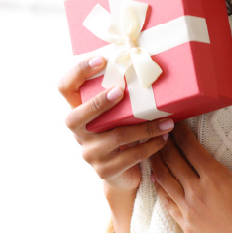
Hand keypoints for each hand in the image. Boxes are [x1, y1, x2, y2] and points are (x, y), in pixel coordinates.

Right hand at [59, 56, 174, 193]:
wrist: (123, 174)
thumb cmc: (121, 131)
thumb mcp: (116, 112)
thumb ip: (119, 93)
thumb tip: (144, 58)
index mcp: (77, 110)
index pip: (64, 87)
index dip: (78, 71)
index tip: (102, 60)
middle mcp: (78, 132)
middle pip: (76, 116)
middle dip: (98, 103)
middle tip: (120, 92)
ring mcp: (89, 153)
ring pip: (115, 137)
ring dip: (145, 127)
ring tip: (167, 121)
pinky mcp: (105, 170)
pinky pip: (130, 156)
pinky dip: (151, 145)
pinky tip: (164, 137)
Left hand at [151, 117, 231, 232]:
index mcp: (216, 177)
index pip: (191, 148)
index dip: (180, 132)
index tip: (175, 122)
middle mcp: (197, 192)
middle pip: (173, 160)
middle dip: (165, 143)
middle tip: (159, 131)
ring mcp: (189, 210)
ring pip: (164, 180)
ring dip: (157, 162)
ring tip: (152, 150)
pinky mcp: (186, 226)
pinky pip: (166, 202)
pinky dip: (159, 187)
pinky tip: (156, 179)